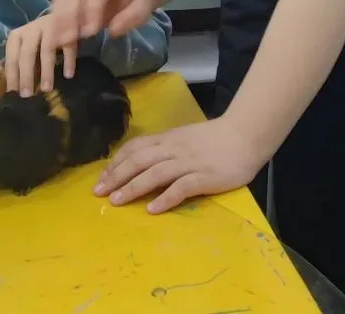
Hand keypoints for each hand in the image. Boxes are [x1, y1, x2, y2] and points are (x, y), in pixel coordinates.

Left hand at [4, 14, 76, 96]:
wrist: (62, 13)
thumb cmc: (39, 39)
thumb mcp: (27, 49)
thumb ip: (24, 65)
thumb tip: (20, 90)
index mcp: (17, 36)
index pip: (12, 58)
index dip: (12, 76)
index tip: (13, 94)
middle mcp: (31, 30)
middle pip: (27, 54)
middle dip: (26, 75)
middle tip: (27, 95)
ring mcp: (50, 28)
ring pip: (46, 50)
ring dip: (46, 71)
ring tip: (46, 89)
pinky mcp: (68, 29)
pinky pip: (68, 47)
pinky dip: (68, 61)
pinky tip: (68, 75)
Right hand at [45, 0, 157, 48]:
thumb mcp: (145, 7)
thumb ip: (131, 17)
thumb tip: (112, 31)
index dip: (91, 11)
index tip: (90, 33)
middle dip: (69, 18)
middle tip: (67, 39)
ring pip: (61, 0)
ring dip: (57, 21)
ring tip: (57, 41)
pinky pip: (57, 7)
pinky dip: (54, 22)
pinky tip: (53, 37)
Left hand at [94, 116, 269, 213]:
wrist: (245, 135)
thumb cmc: (215, 138)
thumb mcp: (184, 137)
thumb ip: (165, 148)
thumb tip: (141, 161)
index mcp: (168, 139)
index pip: (135, 148)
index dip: (115, 163)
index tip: (101, 179)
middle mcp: (174, 150)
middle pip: (139, 161)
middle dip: (116, 177)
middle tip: (99, 193)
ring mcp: (189, 163)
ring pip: (155, 173)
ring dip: (133, 187)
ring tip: (117, 201)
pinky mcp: (205, 177)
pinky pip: (181, 188)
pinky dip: (165, 198)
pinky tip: (152, 209)